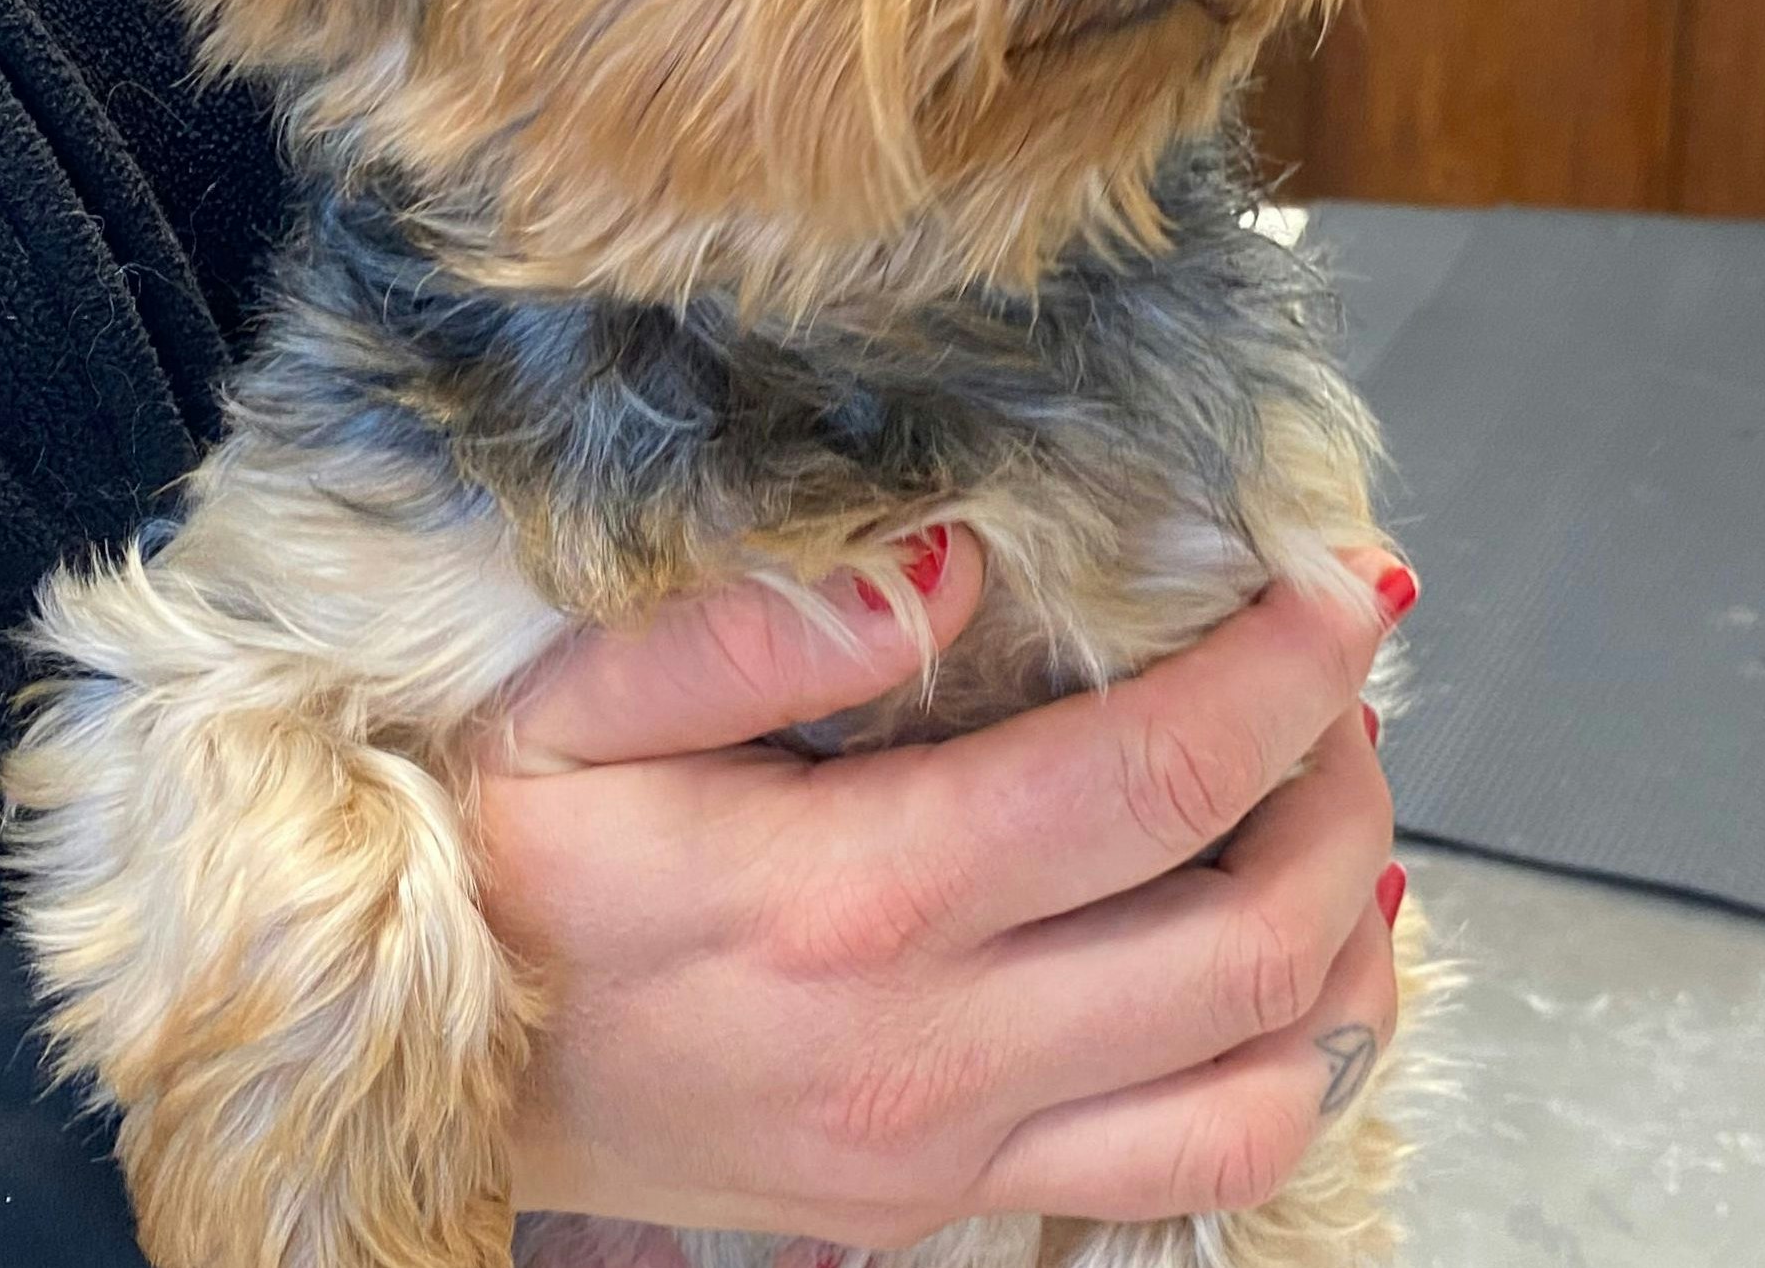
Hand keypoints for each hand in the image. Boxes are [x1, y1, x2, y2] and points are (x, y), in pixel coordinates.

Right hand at [482, 534, 1411, 1240]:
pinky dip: (1291, 1068)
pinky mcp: (952, 1203)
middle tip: (1337, 687)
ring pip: (1270, 1086)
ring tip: (1327, 818)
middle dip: (1344, 788)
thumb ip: (752, 627)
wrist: (418, 1077)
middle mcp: (932, 1045)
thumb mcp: (567, 708)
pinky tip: (1278, 966)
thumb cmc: (499, 866)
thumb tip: (953, 562)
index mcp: (851, 896)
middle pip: (1255, 936)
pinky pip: (1199, 1169)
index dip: (1289, 672)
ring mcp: (954, 1147)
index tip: (1342, 584)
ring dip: (1346, 945)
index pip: (1155, 778)